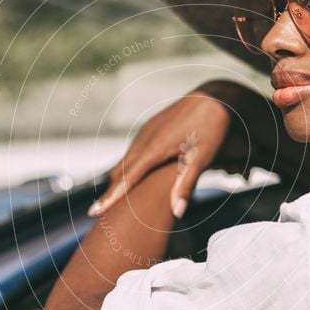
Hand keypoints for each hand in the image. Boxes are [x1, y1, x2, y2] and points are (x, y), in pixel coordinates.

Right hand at [88, 81, 247, 218]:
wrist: (215, 96)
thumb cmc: (211, 129)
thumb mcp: (202, 159)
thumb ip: (186, 185)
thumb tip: (177, 213)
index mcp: (154, 148)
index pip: (127, 178)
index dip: (111, 197)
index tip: (95, 212)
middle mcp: (145, 138)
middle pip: (121, 170)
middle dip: (110, 191)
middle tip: (98, 212)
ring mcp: (147, 131)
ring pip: (127, 159)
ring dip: (118, 179)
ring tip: (111, 198)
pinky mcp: (152, 127)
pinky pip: (134, 150)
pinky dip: (128, 166)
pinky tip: (131, 174)